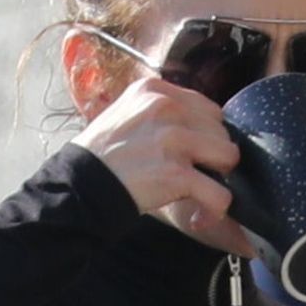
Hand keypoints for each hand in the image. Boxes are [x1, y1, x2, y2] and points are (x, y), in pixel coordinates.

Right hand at [73, 76, 256, 257]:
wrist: (78, 187)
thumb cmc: (102, 157)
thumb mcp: (126, 114)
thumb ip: (160, 112)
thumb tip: (198, 126)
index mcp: (154, 90)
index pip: (206, 108)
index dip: (206, 134)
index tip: (194, 154)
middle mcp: (166, 108)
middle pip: (220, 130)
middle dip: (213, 156)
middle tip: (195, 175)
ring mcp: (172, 139)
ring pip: (228, 156)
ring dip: (218, 179)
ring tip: (199, 193)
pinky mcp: (176, 174)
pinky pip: (219, 193)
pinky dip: (215, 208)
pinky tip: (201, 215)